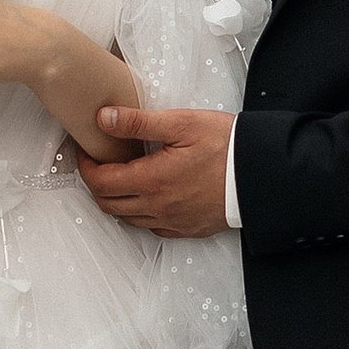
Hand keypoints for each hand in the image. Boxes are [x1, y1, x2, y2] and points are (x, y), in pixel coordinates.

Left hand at [75, 102, 234, 239]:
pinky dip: (139, 213)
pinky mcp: (187, 229)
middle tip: (99, 162)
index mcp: (151, 180)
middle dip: (96, 183)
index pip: (100, 182)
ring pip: (127, 218)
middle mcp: (157, 207)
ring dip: (116, 199)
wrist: (263, 176)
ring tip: (122, 176)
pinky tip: (148, 195)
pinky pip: (151, 227)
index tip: (87, 150)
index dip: (85, 166)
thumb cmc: (228, 147)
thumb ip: (138, 122)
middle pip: (107, 204)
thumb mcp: (182, 124)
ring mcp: (172, 221)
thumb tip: (104, 119)